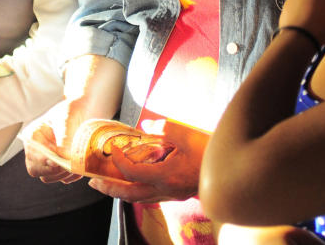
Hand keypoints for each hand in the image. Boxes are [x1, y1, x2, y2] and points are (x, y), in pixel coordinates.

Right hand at [23, 99, 89, 183]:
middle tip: (70, 165)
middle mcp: (36, 149)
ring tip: (77, 165)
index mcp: (33, 136)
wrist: (83, 108)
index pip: (31, 156)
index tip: (57, 163)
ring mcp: (47, 158)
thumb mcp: (67, 119)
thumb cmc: (72, 109)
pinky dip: (70, 176)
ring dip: (63, 175)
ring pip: (48, 177)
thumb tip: (63, 156)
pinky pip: (60, 178)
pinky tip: (80, 167)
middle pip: (36, 170)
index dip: (43, 162)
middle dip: (54, 171)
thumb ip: (64, 137)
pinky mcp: (58, 164)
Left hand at [88, 120, 209, 203]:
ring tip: (107, 183)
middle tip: (93, 182)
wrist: (230, 168)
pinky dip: (135, 190)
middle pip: (129, 195)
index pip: (131, 172)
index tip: (112, 149)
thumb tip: (144, 125)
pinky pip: (149, 196)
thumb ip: (161, 128)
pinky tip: (132, 181)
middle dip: (109, 188)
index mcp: (165, 176)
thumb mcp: (184, 133)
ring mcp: (171, 195)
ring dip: (120, 192)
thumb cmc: (209, 150)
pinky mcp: (176, 194)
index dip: (118, 160)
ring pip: (139, 199)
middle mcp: (165, 190)